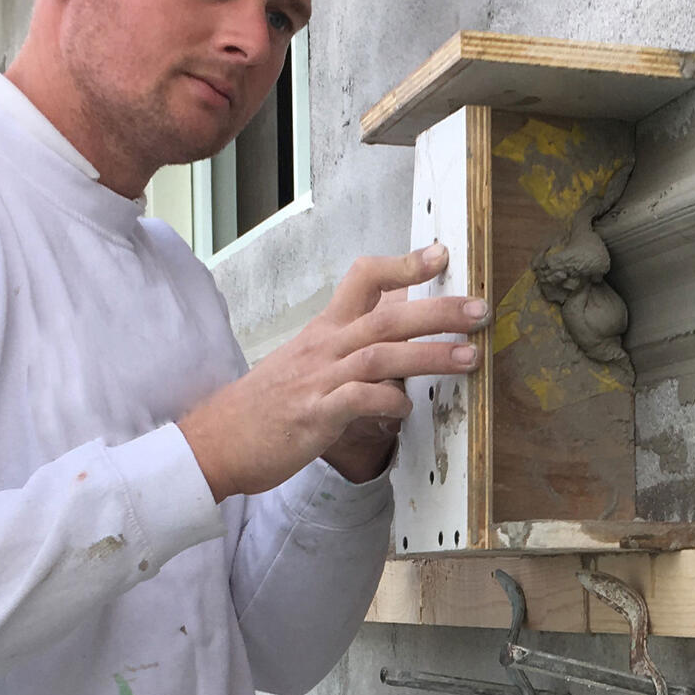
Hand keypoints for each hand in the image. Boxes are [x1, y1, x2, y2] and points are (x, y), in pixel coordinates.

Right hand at [177, 244, 487, 499]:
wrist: (216, 441)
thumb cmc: (267, 406)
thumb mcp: (307, 363)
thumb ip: (348, 348)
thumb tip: (394, 340)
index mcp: (324, 330)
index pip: (363, 279)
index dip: (403, 264)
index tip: (440, 254)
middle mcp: (325, 347)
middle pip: (387, 315)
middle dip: (438, 310)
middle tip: (479, 310)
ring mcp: (320, 380)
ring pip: (382, 355)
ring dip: (431, 354)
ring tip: (470, 357)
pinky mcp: (315, 415)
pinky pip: (360, 400)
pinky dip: (390, 401)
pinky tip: (407, 407)